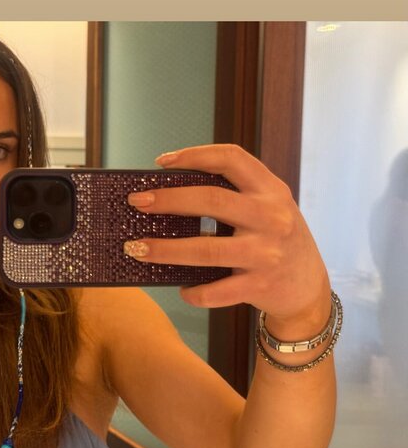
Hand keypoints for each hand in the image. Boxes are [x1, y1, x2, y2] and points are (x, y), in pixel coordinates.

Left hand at [125, 144, 330, 333]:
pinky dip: (193, 292)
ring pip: (205, 249)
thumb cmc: (277, 241)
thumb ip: (235, 196)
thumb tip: (167, 193)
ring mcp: (266, 254)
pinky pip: (216, 291)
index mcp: (271, 190)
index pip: (231, 158)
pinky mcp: (260, 287)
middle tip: (137, 202)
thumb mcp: (268, 208)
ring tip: (136, 248)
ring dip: (165, 250)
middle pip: (210, 200)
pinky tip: (182, 288)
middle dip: (167, 200)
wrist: (310, 288)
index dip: (194, 155)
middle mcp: (271, 217)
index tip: (162, 162)